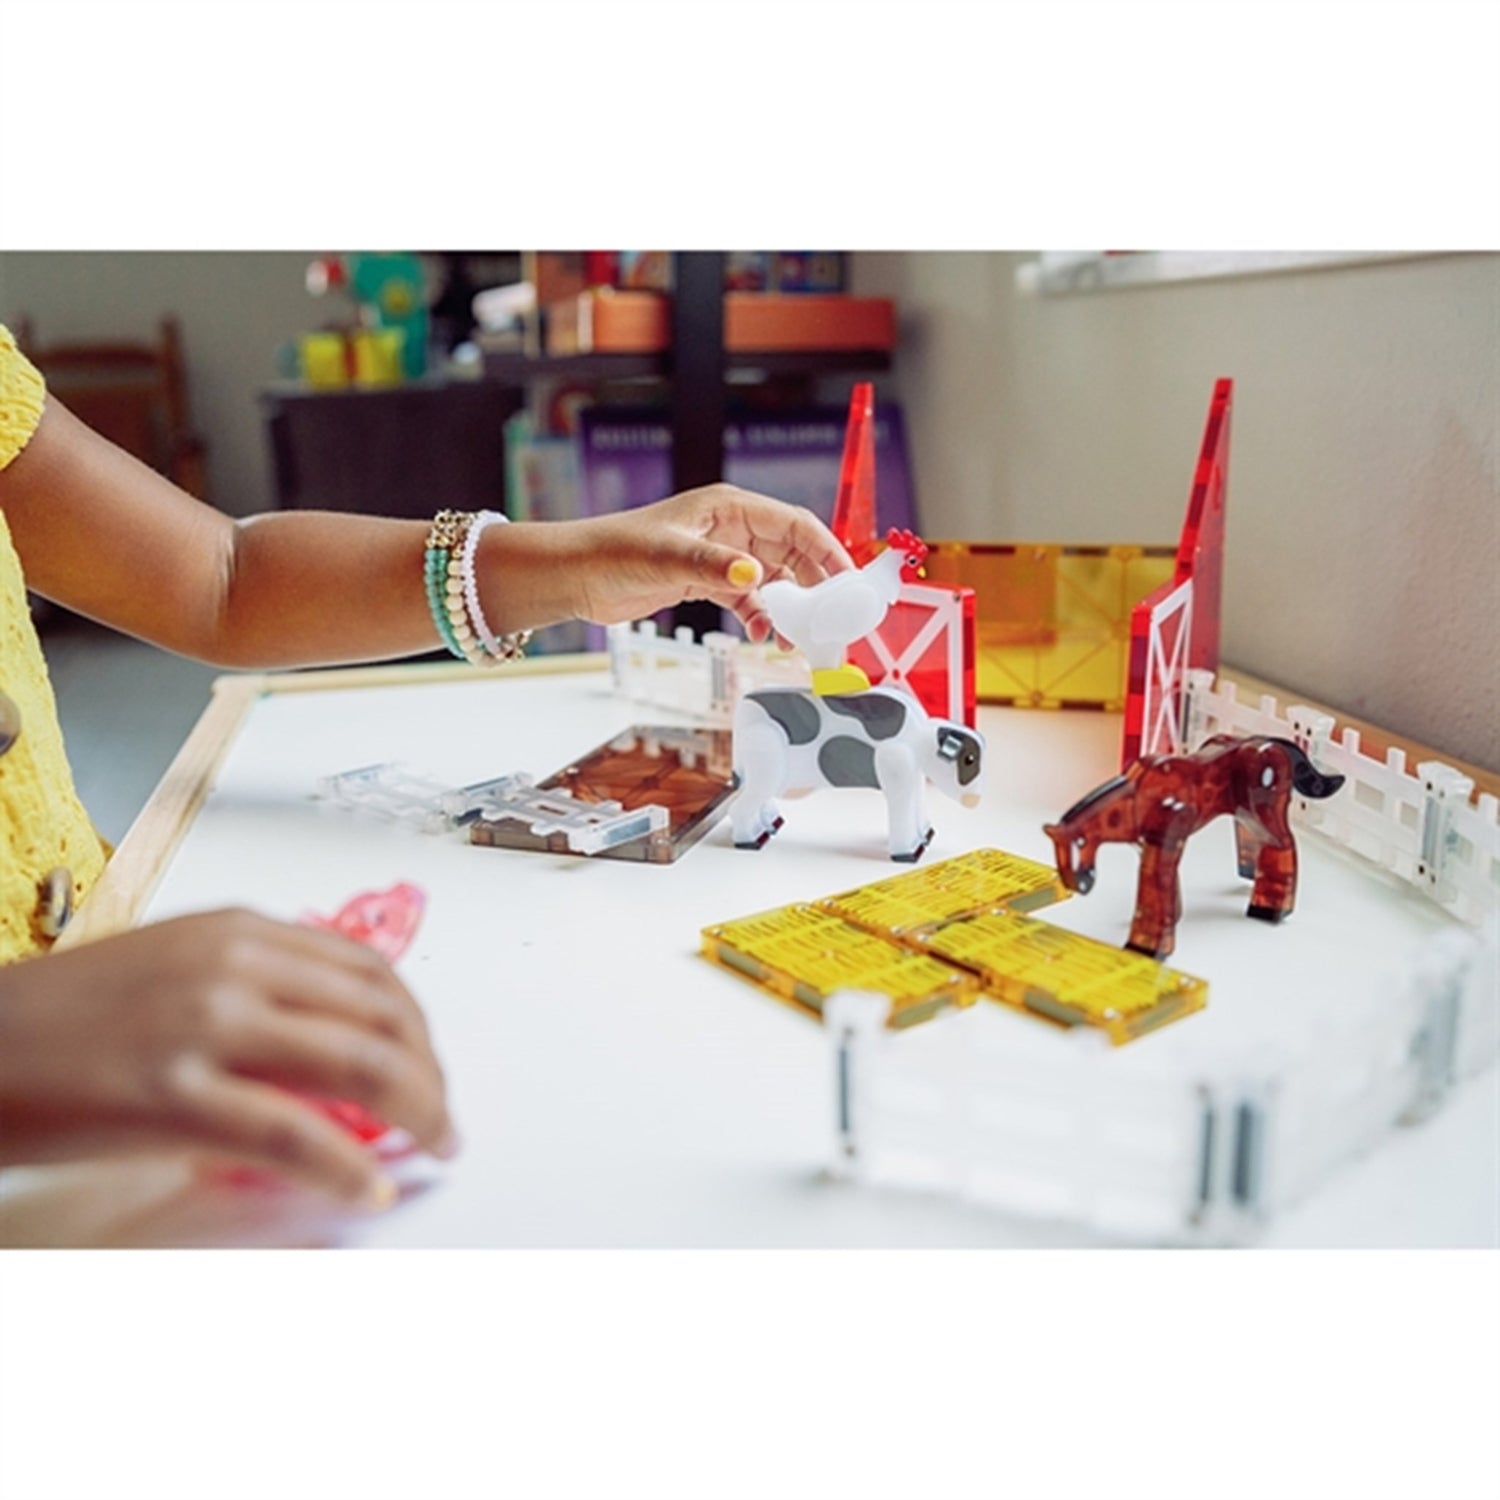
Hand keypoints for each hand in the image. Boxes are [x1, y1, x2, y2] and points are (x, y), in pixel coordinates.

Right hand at [0, 910, 455, 1208]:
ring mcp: (206, 1025)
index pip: (370, 969)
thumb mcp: (176, 968)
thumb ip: (258, 986)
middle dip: (431, 1071)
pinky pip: (292, 1133)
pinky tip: (369, 1190)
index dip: (417, 1022)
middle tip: (443, 1116)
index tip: (431, 1062)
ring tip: (435, 1146)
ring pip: (358, 1065)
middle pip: (380, 1016)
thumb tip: (339, 1038)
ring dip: (419, 1112)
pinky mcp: (173, 1095)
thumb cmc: (69, 1017)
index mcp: (241, 931)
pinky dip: (346, 1168)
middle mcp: (236, 966)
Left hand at [481, 485, 854, 643]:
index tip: (848, 582)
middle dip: (816, 585)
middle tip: (833, 620)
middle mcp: (732, 527)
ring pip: (775, 578)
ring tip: (799, 638)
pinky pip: (751, 599)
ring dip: (791, 607)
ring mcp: (722, 554)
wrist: (578, 574)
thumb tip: (757, 577)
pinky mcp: (708, 580)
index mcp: (730, 507)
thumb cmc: (615, 552)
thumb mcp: (668, 558)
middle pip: (793, 553)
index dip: (827, 551)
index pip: (796, 524)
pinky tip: (762, 638)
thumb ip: (715, 567)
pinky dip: (762, 618)